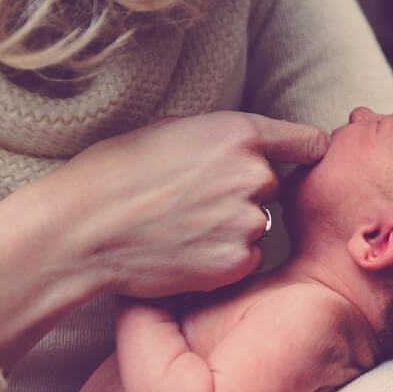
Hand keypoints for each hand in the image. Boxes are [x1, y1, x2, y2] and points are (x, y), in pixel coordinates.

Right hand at [45, 111, 327, 297]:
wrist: (84, 227)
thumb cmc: (117, 171)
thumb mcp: (173, 129)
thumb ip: (223, 137)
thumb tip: (249, 147)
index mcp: (239, 133)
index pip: (307, 140)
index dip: (305, 151)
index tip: (304, 158)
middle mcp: (253, 174)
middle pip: (273, 185)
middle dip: (246, 192)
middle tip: (197, 200)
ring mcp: (247, 221)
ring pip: (259, 224)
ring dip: (234, 227)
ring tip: (184, 226)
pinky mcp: (235, 262)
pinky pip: (247, 258)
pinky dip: (224, 258)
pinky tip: (186, 250)